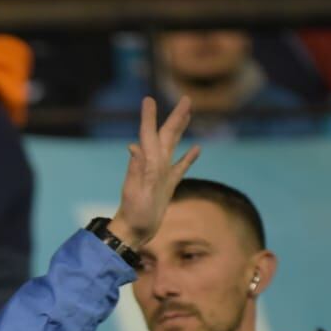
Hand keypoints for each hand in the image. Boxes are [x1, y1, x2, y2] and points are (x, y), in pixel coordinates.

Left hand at [108, 96, 200, 248]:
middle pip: (166, 135)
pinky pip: (181, 166)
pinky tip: (197, 148)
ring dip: (180, 129)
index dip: (149, 117)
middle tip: (186, 99)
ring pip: (174, 145)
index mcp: (147, 163)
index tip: (149, 99)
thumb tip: (133, 147)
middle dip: (175, 116)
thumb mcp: (134, 192)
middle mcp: (155, 165)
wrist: (133, 231)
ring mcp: (162, 174)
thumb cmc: (133, 214)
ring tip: (188, 113)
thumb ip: (135, 169)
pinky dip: (189, 157)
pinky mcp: (168, 185)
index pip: (148, 134)